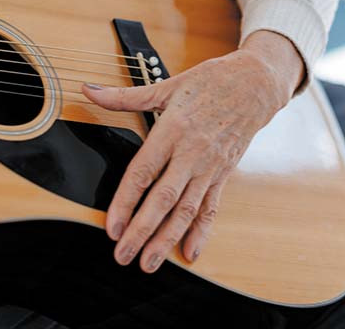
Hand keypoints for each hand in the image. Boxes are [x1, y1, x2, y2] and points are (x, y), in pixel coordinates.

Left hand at [81, 30, 304, 272]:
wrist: (256, 84)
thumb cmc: (210, 82)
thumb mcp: (166, 85)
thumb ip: (124, 96)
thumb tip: (88, 90)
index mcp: (173, 129)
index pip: (143, 172)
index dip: (126, 201)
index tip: (112, 226)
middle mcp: (191, 153)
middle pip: (163, 199)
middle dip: (142, 231)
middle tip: (123, 255)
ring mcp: (209, 167)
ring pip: (186, 210)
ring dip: (167, 239)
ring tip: (149, 263)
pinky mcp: (223, 174)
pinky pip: (210, 207)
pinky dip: (201, 232)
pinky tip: (190, 253)